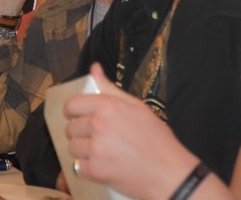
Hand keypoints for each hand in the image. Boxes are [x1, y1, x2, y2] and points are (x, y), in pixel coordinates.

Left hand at [64, 64, 198, 197]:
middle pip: (71, 127)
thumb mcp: (136, 106)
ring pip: (72, 147)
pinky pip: (79, 167)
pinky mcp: (96, 171)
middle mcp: (98, 125)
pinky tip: (104, 165)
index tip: (79, 117)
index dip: (73, 112)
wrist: (170, 172)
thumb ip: (109, 88)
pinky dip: (89, 168)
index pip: (71, 105)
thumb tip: (94, 68)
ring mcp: (96, 149)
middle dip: (80, 132)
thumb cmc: (156, 139)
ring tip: (102, 152)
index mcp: (107, 106)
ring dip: (83, 151)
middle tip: (97, 137)